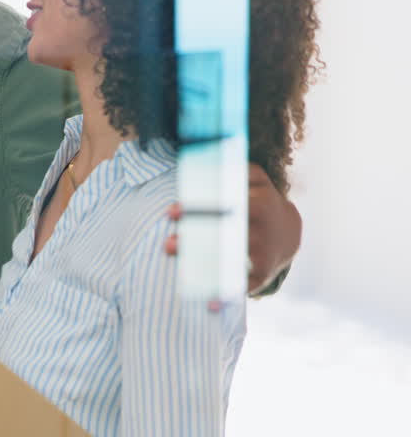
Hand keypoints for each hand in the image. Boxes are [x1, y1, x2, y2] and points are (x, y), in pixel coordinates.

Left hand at [164, 162, 301, 298]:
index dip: (198, 208)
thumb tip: (202, 151)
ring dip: (202, 267)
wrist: (289, 232)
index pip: (223, 205)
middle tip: (167, 245)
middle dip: (195, 240)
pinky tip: (208, 306)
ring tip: (181, 275)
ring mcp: (262, 252)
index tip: (171, 213)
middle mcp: (260, 228)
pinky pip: (241, 285)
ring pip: (228, 260)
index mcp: (258, 201)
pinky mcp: (262, 273)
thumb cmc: (259, 199)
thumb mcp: (254, 178)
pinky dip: (224, 296)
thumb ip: (233, 166)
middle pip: (223, 235)